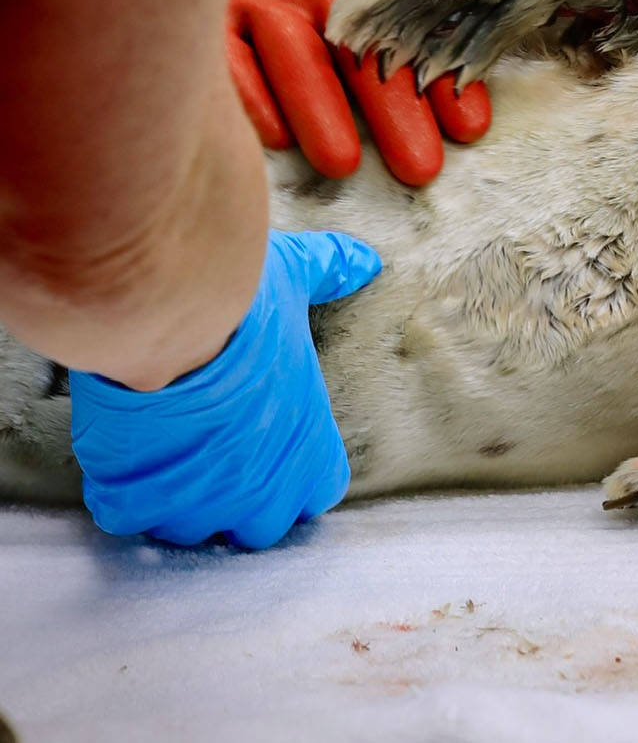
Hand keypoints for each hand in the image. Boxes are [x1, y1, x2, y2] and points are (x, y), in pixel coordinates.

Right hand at [68, 230, 380, 547]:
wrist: (166, 318)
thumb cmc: (239, 302)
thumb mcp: (297, 278)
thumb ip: (332, 272)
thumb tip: (364, 261)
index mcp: (308, 450)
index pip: (317, 494)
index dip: (291, 477)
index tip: (267, 450)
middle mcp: (261, 489)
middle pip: (257, 528)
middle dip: (235, 500)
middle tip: (209, 454)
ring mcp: (198, 503)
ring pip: (188, 529)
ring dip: (174, 499)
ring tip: (161, 453)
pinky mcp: (137, 500)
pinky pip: (128, 517)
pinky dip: (119, 492)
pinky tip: (120, 455)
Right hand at [226, 0, 491, 184]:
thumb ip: (422, 24)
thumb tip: (468, 95)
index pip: (414, 40)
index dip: (441, 87)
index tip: (469, 130)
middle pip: (359, 58)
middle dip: (393, 115)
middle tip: (419, 167)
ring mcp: (259, 1)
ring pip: (292, 61)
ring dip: (320, 115)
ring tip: (343, 163)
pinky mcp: (214, 17)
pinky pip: (229, 61)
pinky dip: (252, 99)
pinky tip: (276, 138)